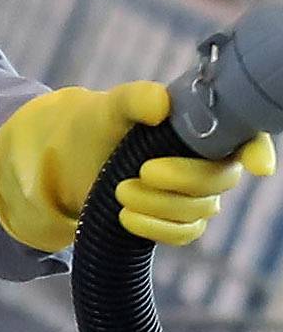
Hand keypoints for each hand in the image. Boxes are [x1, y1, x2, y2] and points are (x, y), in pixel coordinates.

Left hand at [0, 82, 275, 254]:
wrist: (73, 159)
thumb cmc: (102, 123)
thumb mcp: (112, 106)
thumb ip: (136, 98)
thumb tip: (161, 105)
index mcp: (206, 125)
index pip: (248, 137)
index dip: (258, 151)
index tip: (257, 166)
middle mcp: (210, 160)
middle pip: (221, 179)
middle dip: (184, 179)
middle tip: (143, 170)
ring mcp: (196, 195)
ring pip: (200, 210)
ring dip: (160, 204)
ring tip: (120, 190)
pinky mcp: (177, 221)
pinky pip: (184, 234)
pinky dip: (155, 228)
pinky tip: (125, 216)